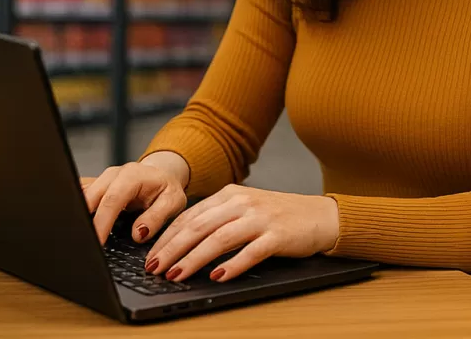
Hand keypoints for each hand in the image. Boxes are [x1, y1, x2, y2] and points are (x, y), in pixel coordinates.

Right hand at [82, 154, 189, 244]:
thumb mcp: (172, 202)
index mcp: (131, 176)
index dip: (102, 222)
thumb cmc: (166, 189)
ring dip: (78, 216)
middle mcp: (112, 175)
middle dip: (84, 221)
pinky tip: (75, 226)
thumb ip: (157, 217)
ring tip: (78, 238)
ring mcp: (101, 180)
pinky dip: (76, 211)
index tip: (97, 242)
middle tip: (85, 244)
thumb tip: (138, 233)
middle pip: (90, 197)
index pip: (112, 200)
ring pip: (81, 196)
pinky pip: (80, 197)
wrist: (161, 176)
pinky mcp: (95, 187)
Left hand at [144, 185, 338, 283]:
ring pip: (219, 239)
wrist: (320, 216)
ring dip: (194, 258)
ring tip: (176, 274)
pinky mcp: (277, 236)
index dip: (167, 237)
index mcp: (230, 195)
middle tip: (154, 267)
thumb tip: (181, 243)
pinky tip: (217, 277)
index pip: (190, 216)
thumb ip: (217, 219)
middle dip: (172, 249)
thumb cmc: (278, 216)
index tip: (150, 255)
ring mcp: (260, 218)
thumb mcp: (244, 209)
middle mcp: (242, 203)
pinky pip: (250, 252)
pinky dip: (232, 265)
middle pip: (199, 227)